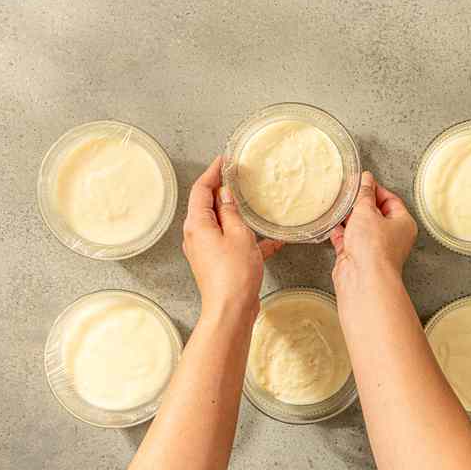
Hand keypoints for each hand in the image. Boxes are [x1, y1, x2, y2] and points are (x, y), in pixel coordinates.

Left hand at [182, 158, 281, 317]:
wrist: (230, 310)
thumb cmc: (233, 274)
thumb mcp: (239, 235)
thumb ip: (232, 212)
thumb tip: (226, 194)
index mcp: (198, 225)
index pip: (200, 189)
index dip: (212, 172)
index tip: (224, 159)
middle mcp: (197, 236)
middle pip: (206, 204)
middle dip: (221, 188)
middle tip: (237, 174)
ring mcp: (206, 250)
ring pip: (220, 222)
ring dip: (236, 212)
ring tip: (253, 201)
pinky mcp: (217, 262)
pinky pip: (232, 242)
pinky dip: (248, 238)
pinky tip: (273, 242)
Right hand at [330, 171, 417, 295]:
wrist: (363, 279)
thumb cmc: (374, 248)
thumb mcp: (367, 212)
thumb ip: (364, 194)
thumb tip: (366, 179)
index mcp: (403, 223)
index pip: (391, 200)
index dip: (376, 189)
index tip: (363, 182)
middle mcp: (390, 236)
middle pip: (375, 214)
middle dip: (361, 204)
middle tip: (348, 193)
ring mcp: (373, 248)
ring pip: (360, 227)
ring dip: (349, 218)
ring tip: (338, 205)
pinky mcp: (357, 257)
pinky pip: (348, 240)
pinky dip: (340, 232)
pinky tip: (332, 224)